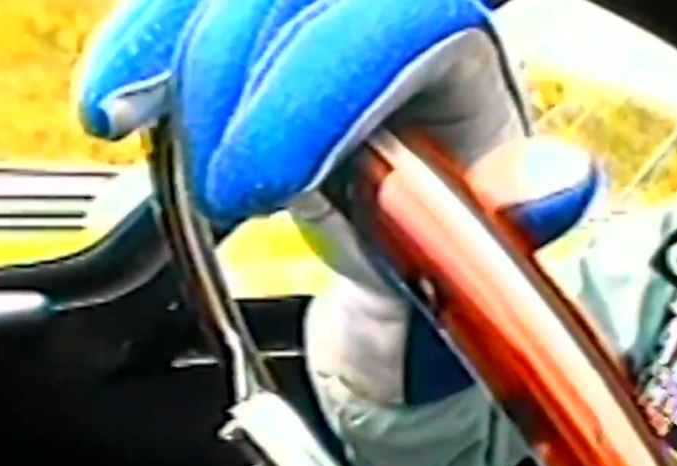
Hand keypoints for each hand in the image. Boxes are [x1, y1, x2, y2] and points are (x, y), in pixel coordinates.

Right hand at [73, 0, 600, 243]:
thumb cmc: (448, 223)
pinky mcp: (256, 22)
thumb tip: (561, 183)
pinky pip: (191, 6)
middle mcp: (394, 6)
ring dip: (173, 53)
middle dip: (236, 81)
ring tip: (136, 127)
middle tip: (222, 189)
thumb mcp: (489, 233)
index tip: (267, 183)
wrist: (400, 232)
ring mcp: (316, 10)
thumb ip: (514, 214)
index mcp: (463, 39)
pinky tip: (115, 98)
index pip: (400, 22)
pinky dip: (144, 43)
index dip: (319, 94)